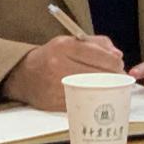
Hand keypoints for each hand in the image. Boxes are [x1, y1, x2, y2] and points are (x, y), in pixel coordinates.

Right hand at [2, 35, 124, 110]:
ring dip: (106, 87)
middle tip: (118, 75)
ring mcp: (56, 85)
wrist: (24, 75)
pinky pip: (83, 100)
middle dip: (113, 75)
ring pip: (93, 89)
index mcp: (63, 46)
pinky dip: (93, 97)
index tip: (119, 63)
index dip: (114, 61)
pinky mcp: (56, 102)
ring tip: (109, 83)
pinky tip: (95, 92)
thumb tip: (117, 55)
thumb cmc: (52, 55)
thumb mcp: (70, 41)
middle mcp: (58, 64)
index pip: (98, 55)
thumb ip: (96, 43)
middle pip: (98, 73)